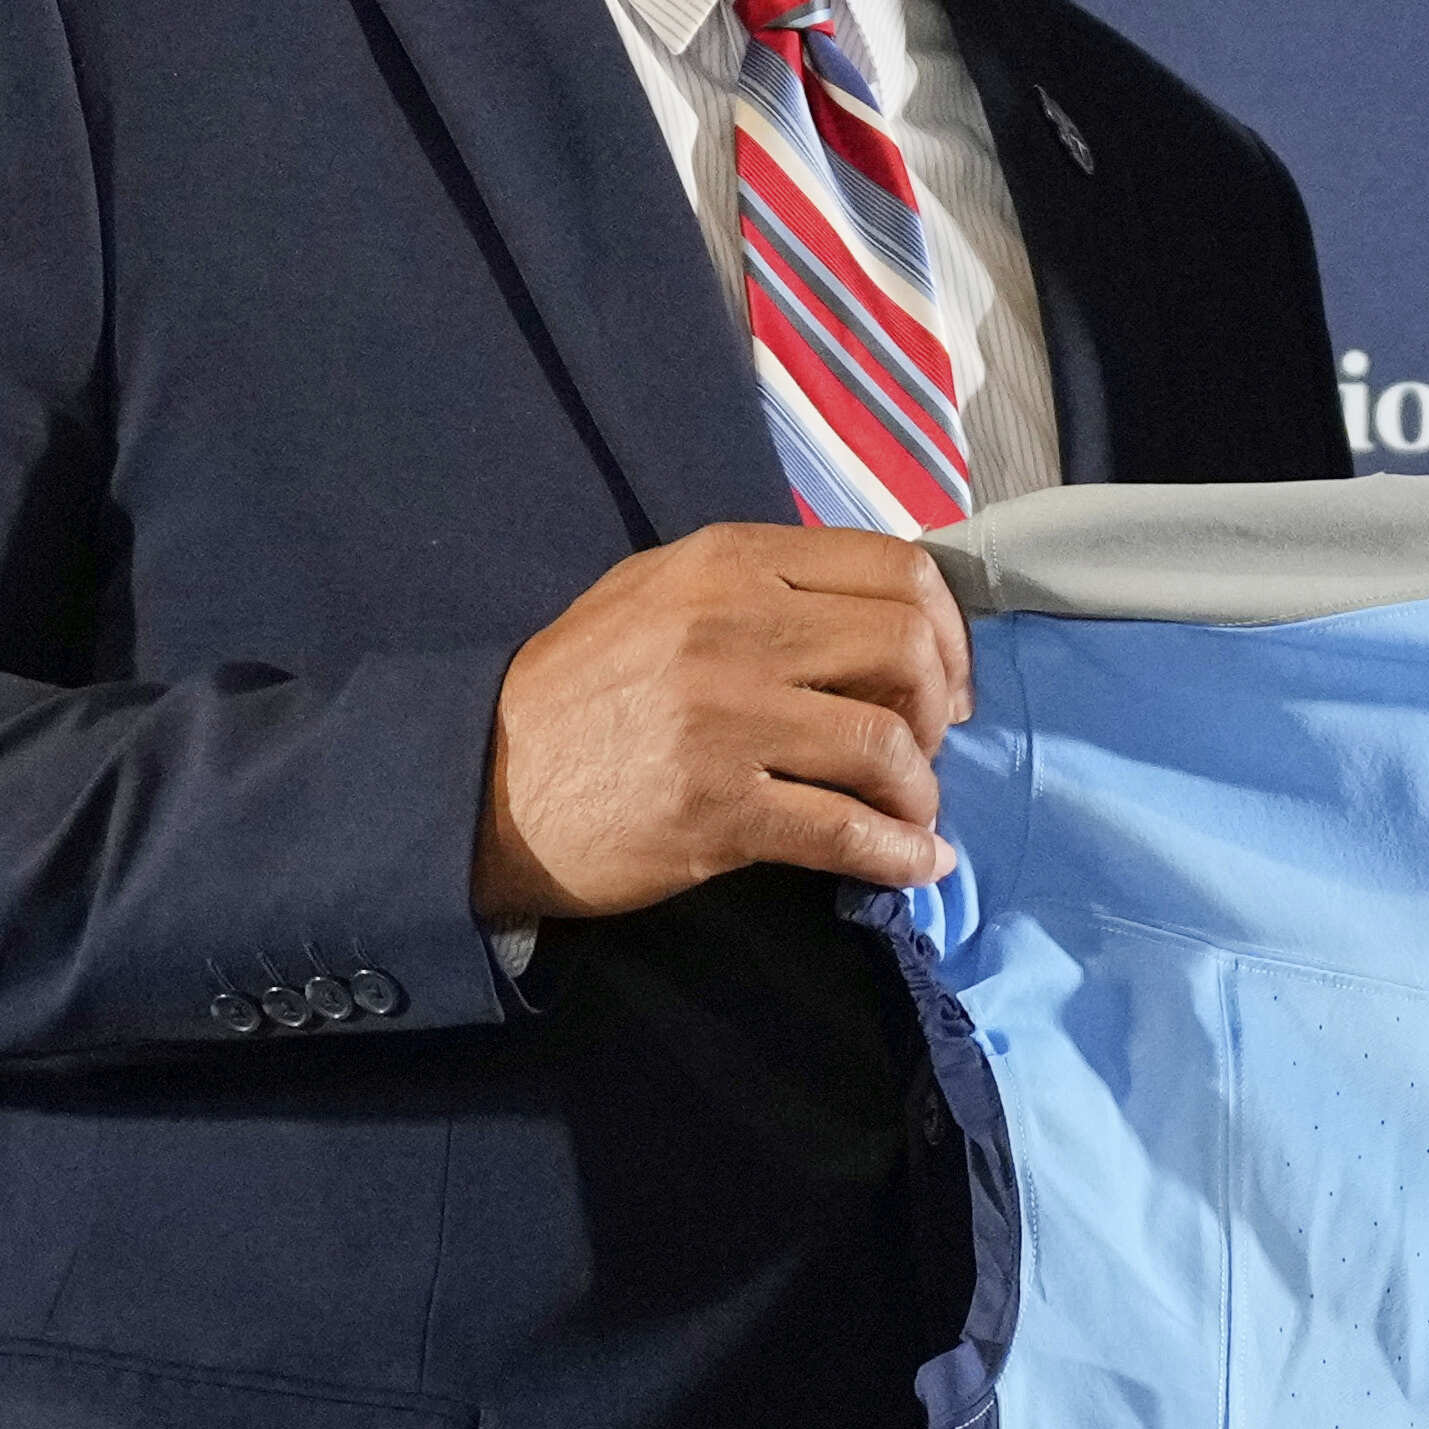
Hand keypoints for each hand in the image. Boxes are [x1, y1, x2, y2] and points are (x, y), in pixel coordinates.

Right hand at [475, 521, 972, 917]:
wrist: (482, 784)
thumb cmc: (578, 689)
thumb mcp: (656, 594)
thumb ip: (761, 585)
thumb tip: (878, 614)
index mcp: (727, 563)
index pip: (894, 567)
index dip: (946, 627)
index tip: (943, 676)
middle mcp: (733, 629)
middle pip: (906, 650)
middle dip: (938, 707)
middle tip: (925, 746)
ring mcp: (726, 722)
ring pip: (886, 747)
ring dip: (920, 792)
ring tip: (910, 812)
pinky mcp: (718, 811)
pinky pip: (846, 834)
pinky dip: (900, 856)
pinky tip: (916, 865)